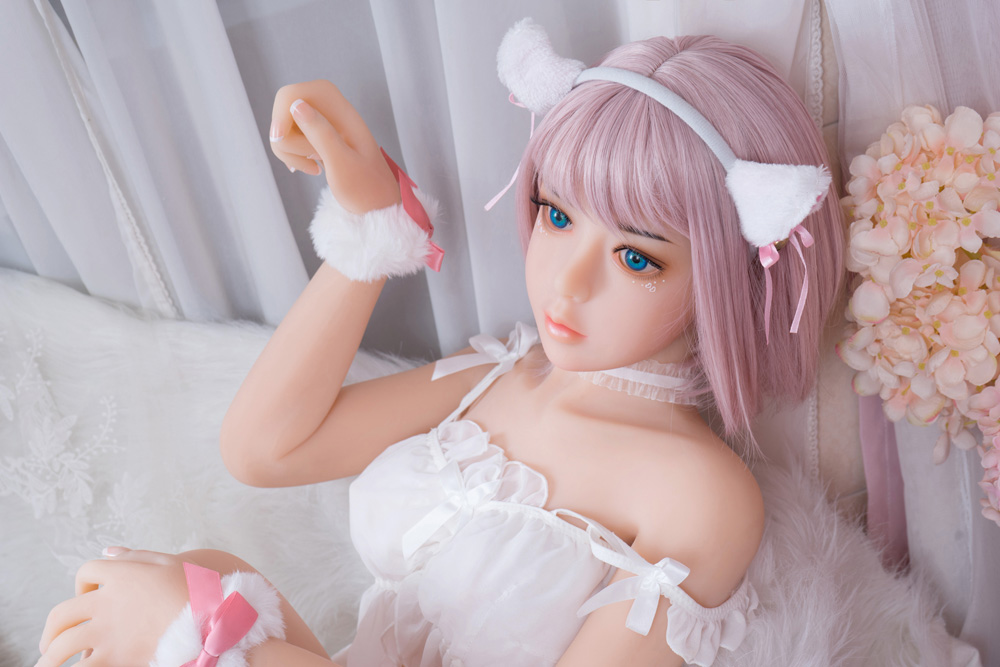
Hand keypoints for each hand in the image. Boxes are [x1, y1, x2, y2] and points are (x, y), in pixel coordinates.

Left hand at [37, 548, 189, 666]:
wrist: (214, 621)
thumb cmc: (197, 590)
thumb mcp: (169, 563)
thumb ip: (136, 557)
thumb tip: (109, 553)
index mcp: (122, 574)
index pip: (86, 572)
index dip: (82, 583)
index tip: (87, 596)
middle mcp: (107, 602)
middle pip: (62, 614)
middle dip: (50, 630)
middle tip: (49, 642)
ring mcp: (108, 632)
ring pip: (61, 646)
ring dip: (49, 658)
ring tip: (47, 666)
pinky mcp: (115, 657)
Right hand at [270, 79, 401, 214]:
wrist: (378, 205)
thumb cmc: (366, 188)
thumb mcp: (342, 164)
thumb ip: (321, 133)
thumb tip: (296, 105)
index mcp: (340, 109)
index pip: (294, 94)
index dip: (280, 114)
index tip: (280, 139)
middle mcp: (329, 109)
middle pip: (283, 111)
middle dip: (286, 138)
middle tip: (311, 158)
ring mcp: (322, 123)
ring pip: (283, 128)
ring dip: (291, 152)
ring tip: (316, 167)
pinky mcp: (317, 137)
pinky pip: (290, 140)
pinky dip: (294, 156)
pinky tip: (313, 167)